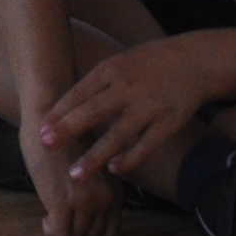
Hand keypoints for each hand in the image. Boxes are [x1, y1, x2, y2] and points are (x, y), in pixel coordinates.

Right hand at [30, 118, 125, 235]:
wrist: (46, 119)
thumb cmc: (63, 139)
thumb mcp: (89, 168)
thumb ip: (95, 190)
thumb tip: (86, 217)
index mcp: (115, 192)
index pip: (111, 234)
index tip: (76, 229)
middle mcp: (105, 200)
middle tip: (62, 229)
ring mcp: (85, 201)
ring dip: (63, 235)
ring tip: (51, 221)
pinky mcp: (63, 202)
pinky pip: (60, 235)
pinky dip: (52, 233)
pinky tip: (45, 218)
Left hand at [42, 36, 215, 185]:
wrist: (195, 61)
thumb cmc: (148, 64)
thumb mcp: (119, 62)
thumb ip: (95, 84)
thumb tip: (62, 107)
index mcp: (111, 70)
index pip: (79, 93)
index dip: (59, 112)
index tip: (40, 129)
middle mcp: (127, 88)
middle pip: (93, 111)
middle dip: (67, 129)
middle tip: (45, 145)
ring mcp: (149, 106)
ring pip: (118, 134)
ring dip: (95, 156)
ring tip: (75, 174)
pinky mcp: (169, 122)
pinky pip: (147, 145)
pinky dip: (130, 158)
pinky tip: (114, 170)